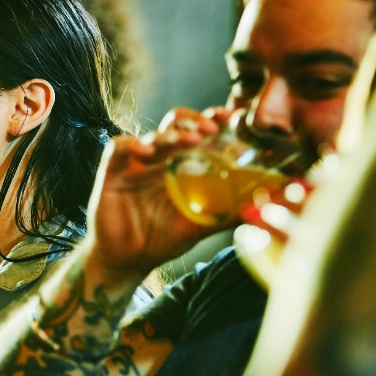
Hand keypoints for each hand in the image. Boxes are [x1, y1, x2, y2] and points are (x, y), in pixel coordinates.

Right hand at [83, 106, 233, 284]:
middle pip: (176, 124)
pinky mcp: (112, 171)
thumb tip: (263, 209)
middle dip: (194, 120)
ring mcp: (136, 163)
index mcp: (181, 165)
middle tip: (211, 128)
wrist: (126, 260)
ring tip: (188, 139)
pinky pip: (119, 147)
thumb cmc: (161, 240)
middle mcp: (160, 158)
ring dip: (172, 133)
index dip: (212, 120)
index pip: (198, 132)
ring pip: (153, 134)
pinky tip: (146, 149)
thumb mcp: (198, 226)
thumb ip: (225, 215)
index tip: (230, 116)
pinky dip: (132, 143)